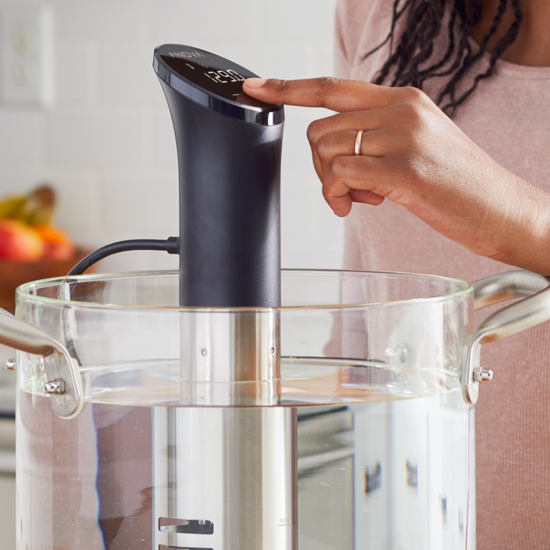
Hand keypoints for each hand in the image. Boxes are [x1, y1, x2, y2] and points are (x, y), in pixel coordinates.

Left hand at [243, 77, 549, 273]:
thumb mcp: (416, 144)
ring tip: (361, 197)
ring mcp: (403, 137)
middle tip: (346, 187)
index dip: (289, 88)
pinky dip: (339, 195)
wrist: (501, 210)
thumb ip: (375, 136)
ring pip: (325, 151)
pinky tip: (360, 205)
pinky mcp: (403, 169)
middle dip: (321, 165)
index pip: (332, 87)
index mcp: (402, 99)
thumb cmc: (456, 184)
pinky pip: (341, 174)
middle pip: (318, 129)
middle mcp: (400, 110)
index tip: (257, 89)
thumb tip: (333, 152)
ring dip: (331, 183)